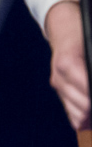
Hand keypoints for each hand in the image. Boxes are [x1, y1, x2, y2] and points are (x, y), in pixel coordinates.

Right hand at [45, 1, 90, 130]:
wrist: (63, 27)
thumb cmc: (83, 33)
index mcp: (68, 63)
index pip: (88, 94)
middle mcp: (59, 77)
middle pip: (84, 109)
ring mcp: (58, 85)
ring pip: (78, 115)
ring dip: (91, 115)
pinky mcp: (60, 91)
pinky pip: (73, 115)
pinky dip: (85, 119)